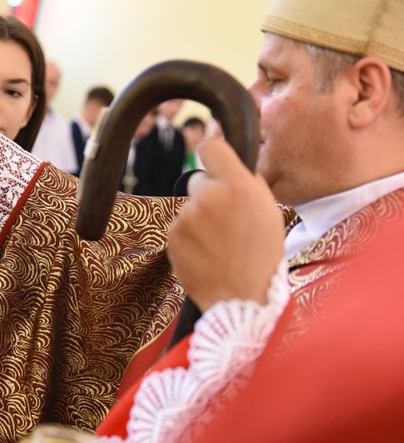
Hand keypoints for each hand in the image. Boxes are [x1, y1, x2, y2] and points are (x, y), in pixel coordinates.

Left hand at [167, 139, 284, 310]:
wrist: (242, 295)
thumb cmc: (262, 255)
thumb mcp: (269, 211)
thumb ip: (249, 183)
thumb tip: (234, 165)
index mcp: (237, 185)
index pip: (210, 147)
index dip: (211, 152)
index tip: (212, 160)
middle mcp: (208, 196)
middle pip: (198, 180)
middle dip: (208, 195)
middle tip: (225, 221)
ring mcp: (186, 216)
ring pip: (189, 207)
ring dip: (199, 220)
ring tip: (219, 243)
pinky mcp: (172, 235)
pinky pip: (179, 227)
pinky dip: (188, 237)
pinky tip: (206, 253)